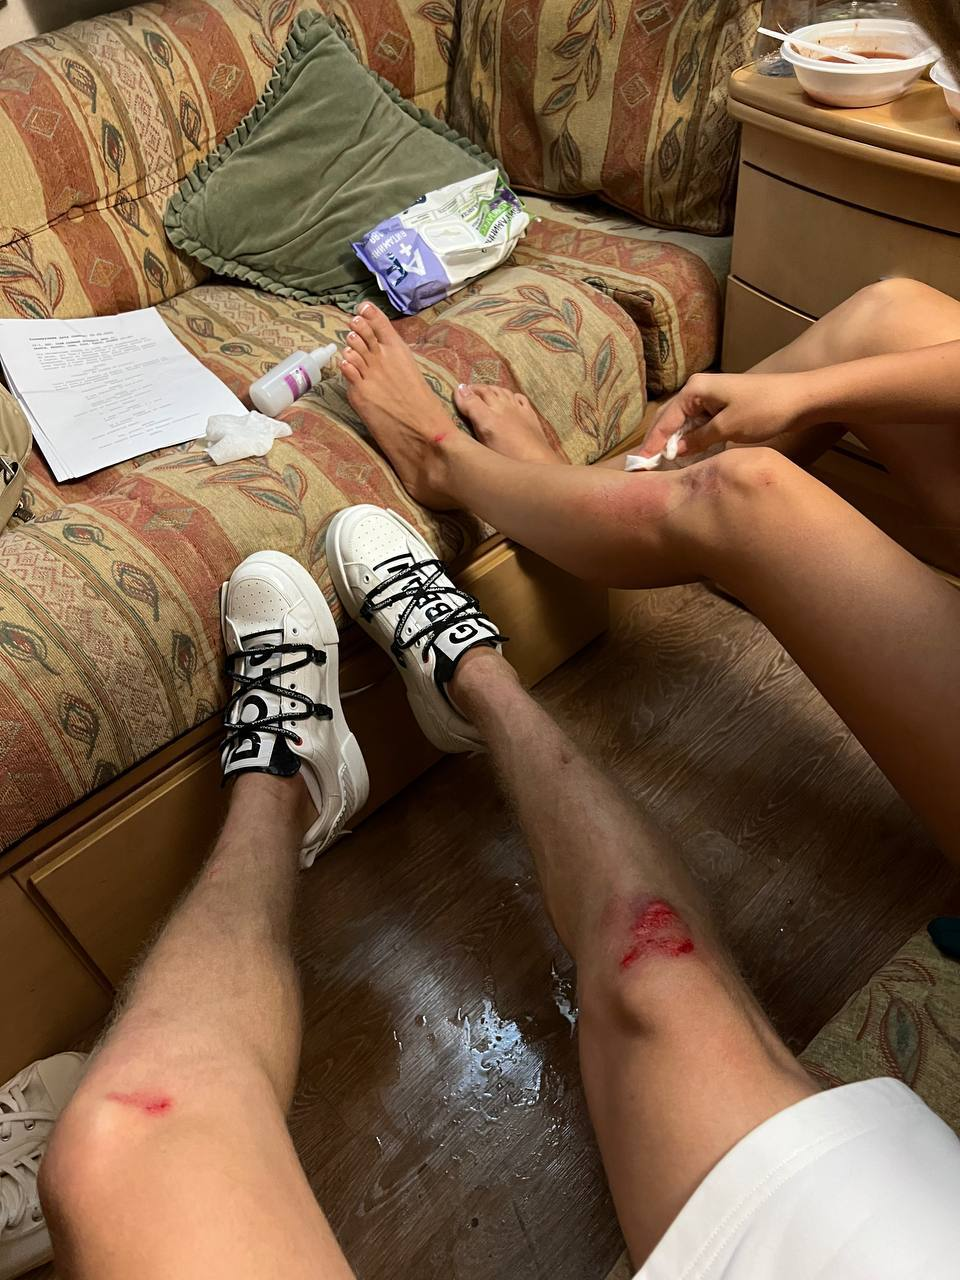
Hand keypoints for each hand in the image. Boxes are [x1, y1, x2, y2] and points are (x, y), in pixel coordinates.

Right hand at [638, 371, 817, 459]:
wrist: (801, 398)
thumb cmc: (764, 409)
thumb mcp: (727, 428)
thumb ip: (698, 439)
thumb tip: (675, 449)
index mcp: (695, 390)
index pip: (665, 420)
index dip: (652, 443)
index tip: (640, 464)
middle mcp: (698, 390)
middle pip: (671, 420)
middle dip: (659, 442)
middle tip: (645, 467)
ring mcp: (711, 397)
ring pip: (684, 424)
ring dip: (675, 443)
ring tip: (661, 465)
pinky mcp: (722, 407)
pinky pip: (699, 425)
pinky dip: (691, 440)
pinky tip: (685, 456)